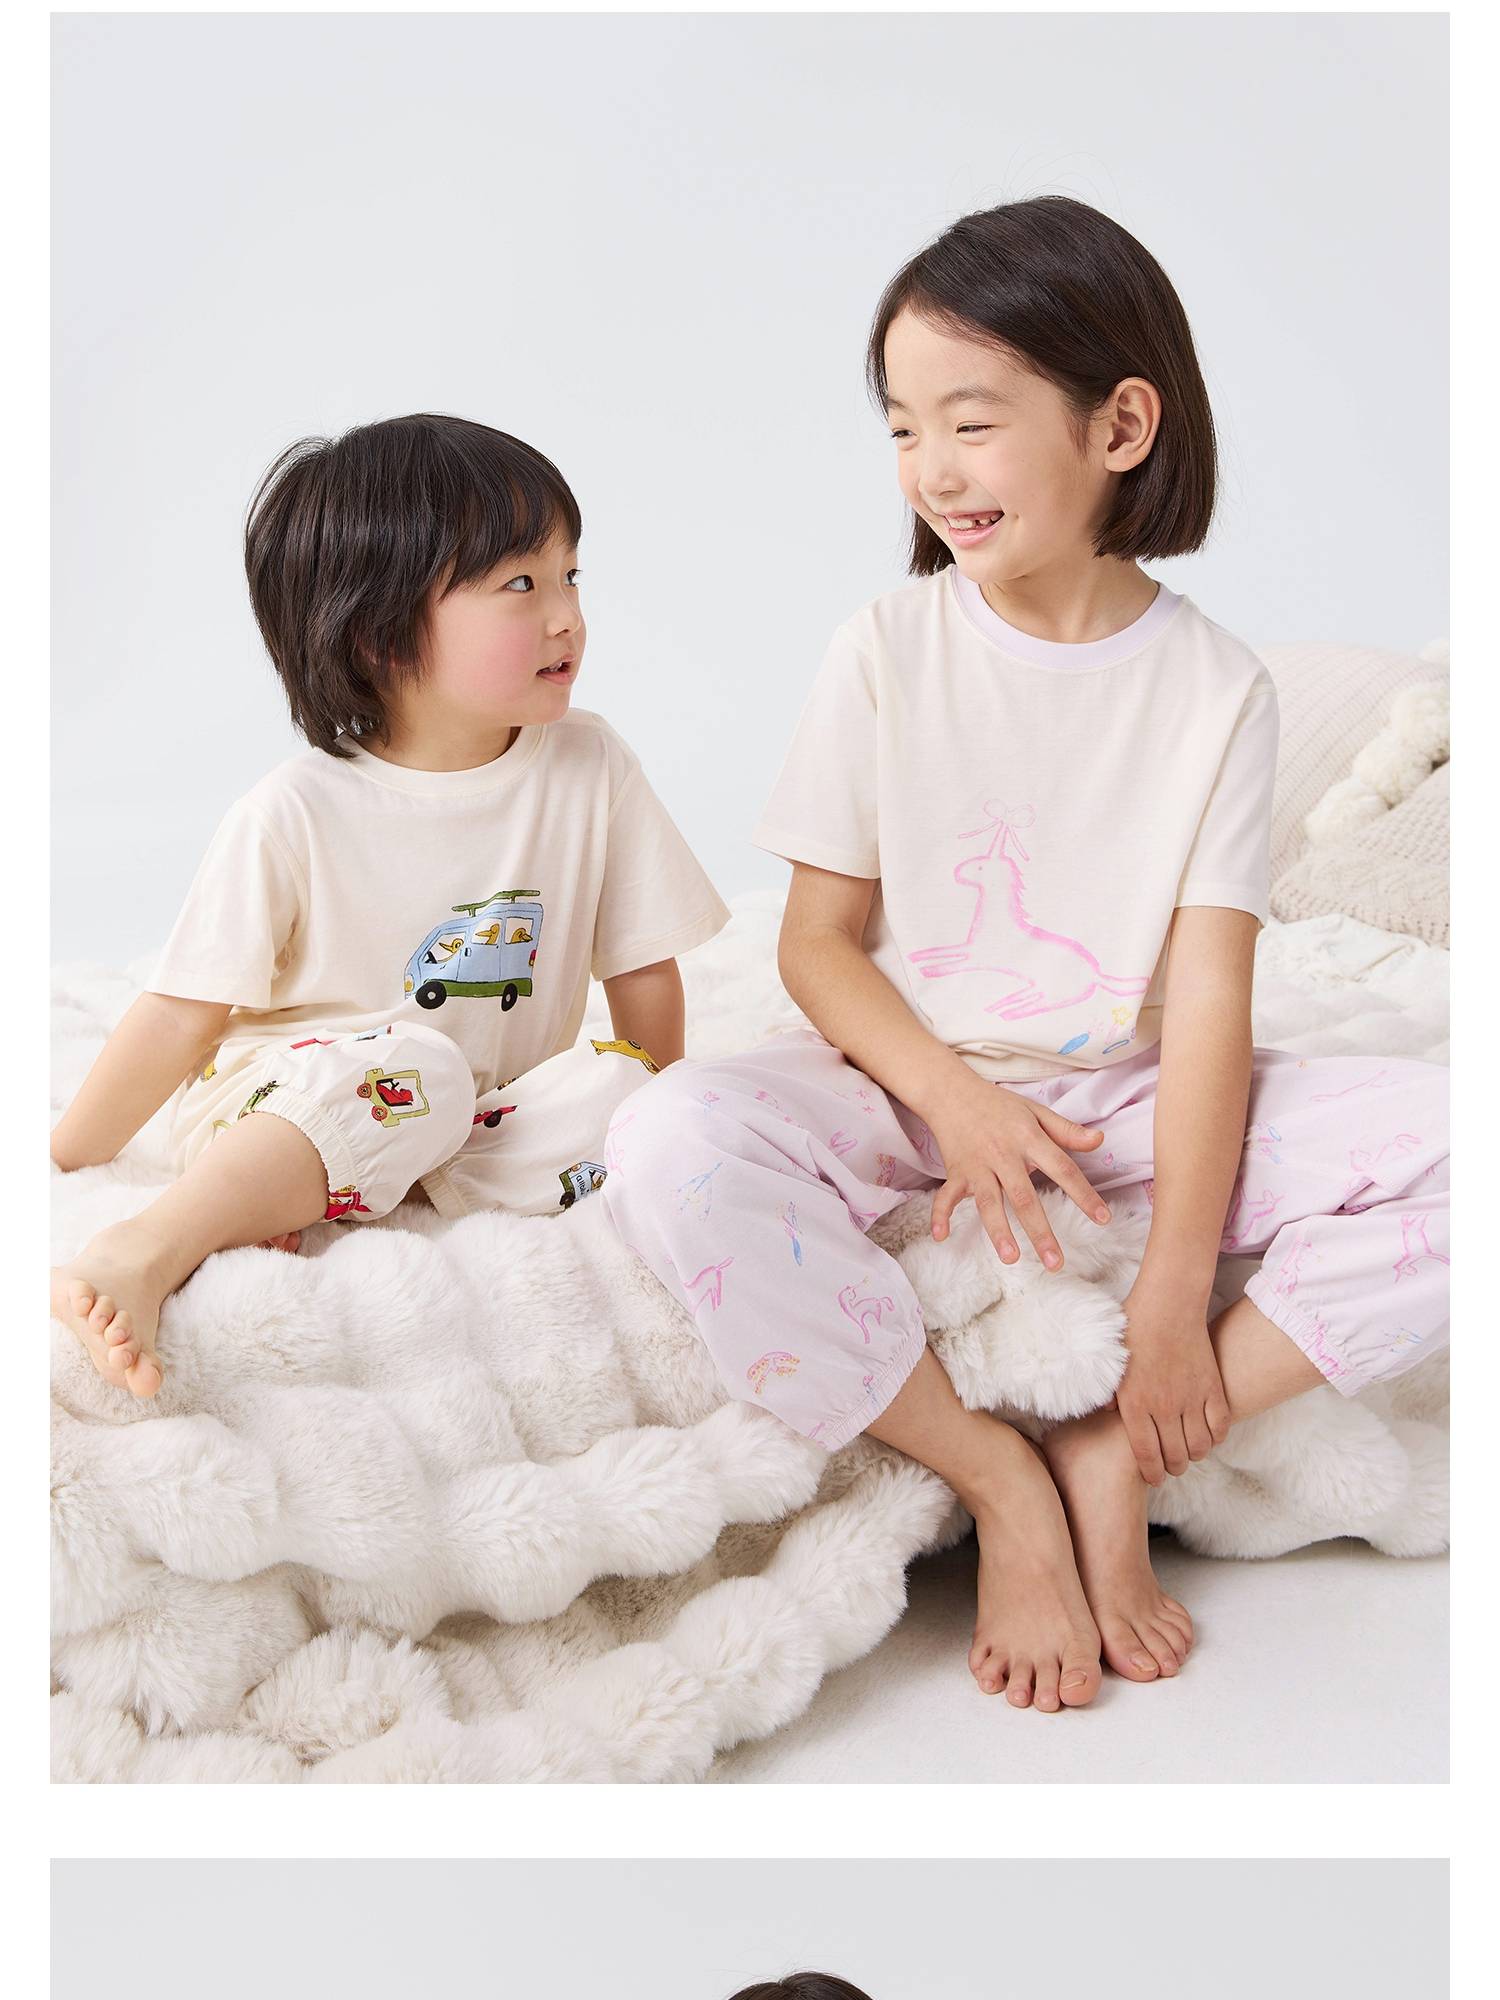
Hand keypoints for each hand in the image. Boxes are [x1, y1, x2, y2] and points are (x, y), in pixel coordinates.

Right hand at [926, 1072, 1110, 1269]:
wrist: (952, 1092)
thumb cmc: (999, 1105)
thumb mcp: (1036, 1111)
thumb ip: (1067, 1130)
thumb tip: (1100, 1141)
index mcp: (1028, 1139)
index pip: (1062, 1169)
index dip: (1084, 1194)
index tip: (1103, 1219)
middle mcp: (1003, 1155)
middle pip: (1023, 1197)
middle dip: (1040, 1231)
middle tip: (1055, 1263)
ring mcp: (977, 1166)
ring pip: (988, 1202)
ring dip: (998, 1230)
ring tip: (1010, 1258)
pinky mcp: (955, 1172)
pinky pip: (946, 1196)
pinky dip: (940, 1215)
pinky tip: (941, 1237)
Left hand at [1115, 1278, 1230, 1483]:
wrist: (1168, 1304)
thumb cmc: (1134, 1330)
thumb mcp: (1113, 1365)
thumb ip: (1109, 1394)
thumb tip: (1105, 1415)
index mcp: (1135, 1404)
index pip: (1146, 1455)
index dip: (1151, 1473)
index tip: (1154, 1478)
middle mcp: (1164, 1407)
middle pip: (1174, 1456)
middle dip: (1172, 1468)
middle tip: (1171, 1466)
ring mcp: (1191, 1399)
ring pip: (1199, 1447)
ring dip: (1194, 1455)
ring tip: (1189, 1452)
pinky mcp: (1212, 1388)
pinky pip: (1220, 1426)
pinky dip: (1216, 1438)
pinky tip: (1208, 1436)